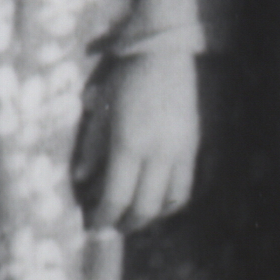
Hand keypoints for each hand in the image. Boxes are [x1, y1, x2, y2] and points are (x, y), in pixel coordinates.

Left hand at [72, 42, 201, 234]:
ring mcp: (181, 151)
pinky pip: (188, 186)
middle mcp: (157, 153)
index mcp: (129, 143)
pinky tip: (160, 200)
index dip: (104, 216)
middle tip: (114, 226)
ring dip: (152, 215)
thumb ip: (93, 146)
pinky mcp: (197, 146)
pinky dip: (173, 201)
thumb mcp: (103, 109)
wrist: (169, 53)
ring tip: (136, 215)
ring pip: (171, 201)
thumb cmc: (129, 77)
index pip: (116, 196)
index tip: (94, 225)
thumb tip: (82, 178)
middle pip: (144, 207)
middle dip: (128, 223)